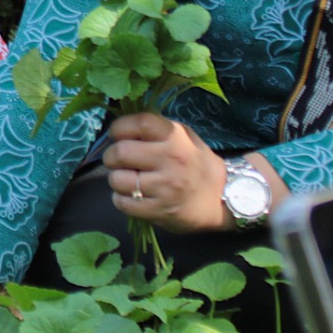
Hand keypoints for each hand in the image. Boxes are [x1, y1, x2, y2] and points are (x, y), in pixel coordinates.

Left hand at [103, 113, 282, 232]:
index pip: (138, 123)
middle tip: (119, 161)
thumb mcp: (182, 137)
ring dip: (117, 180)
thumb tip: (118, 127)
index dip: (119, 128)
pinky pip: (123, 203)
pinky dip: (121, 200)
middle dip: (112, 157)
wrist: (221, 198)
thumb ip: (154, 129)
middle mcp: (171, 159)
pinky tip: (133, 196)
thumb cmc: (194, 163)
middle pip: (120, 152)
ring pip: (117, 179)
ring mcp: (166, 186)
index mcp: (175, 136)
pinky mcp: (160, 210)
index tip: (118, 135)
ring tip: (129, 180)